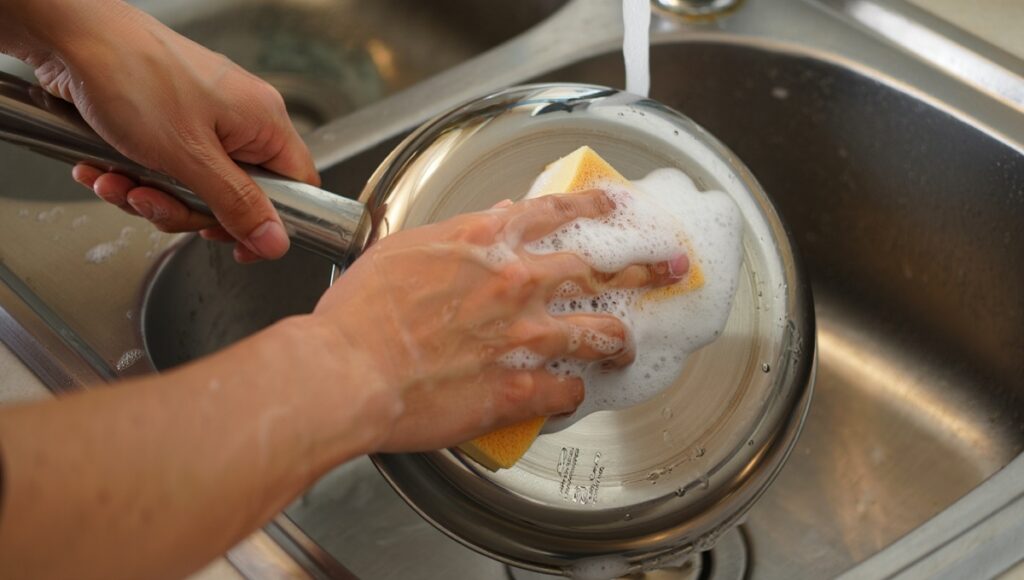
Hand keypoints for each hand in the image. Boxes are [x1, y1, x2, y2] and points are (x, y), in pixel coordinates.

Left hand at [6, 0, 317, 261]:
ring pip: (192, 188)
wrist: (69, 35)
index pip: (295, 186)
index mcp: (263, 121)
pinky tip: (104, 168)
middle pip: (234, 197)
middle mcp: (238, 120)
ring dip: (149, 194)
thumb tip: (275, 242)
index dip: (270, 222)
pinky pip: (164, 170)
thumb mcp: (190, 157)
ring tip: (116, 180)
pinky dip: (132, 175)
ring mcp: (201, 121)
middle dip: (185, 208)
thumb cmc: (133, 75)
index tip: (236, 244)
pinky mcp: (166, 122)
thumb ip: (237, 205)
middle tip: (153, 200)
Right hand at [316, 190, 688, 451]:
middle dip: (643, 267)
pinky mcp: (519, 387)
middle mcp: (517, 282)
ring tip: (627, 346)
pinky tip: (570, 396)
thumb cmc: (362, 314)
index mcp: (487, 241)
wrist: (348, 370)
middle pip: (601, 270)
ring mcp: (524, 336)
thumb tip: (489, 220)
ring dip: (620, 340)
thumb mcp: (406, 250)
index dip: (595, 207)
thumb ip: (457, 234)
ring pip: (601, 333)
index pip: (558, 212)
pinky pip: (569, 391)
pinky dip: (573, 394)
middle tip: (667, 268)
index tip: (615, 207)